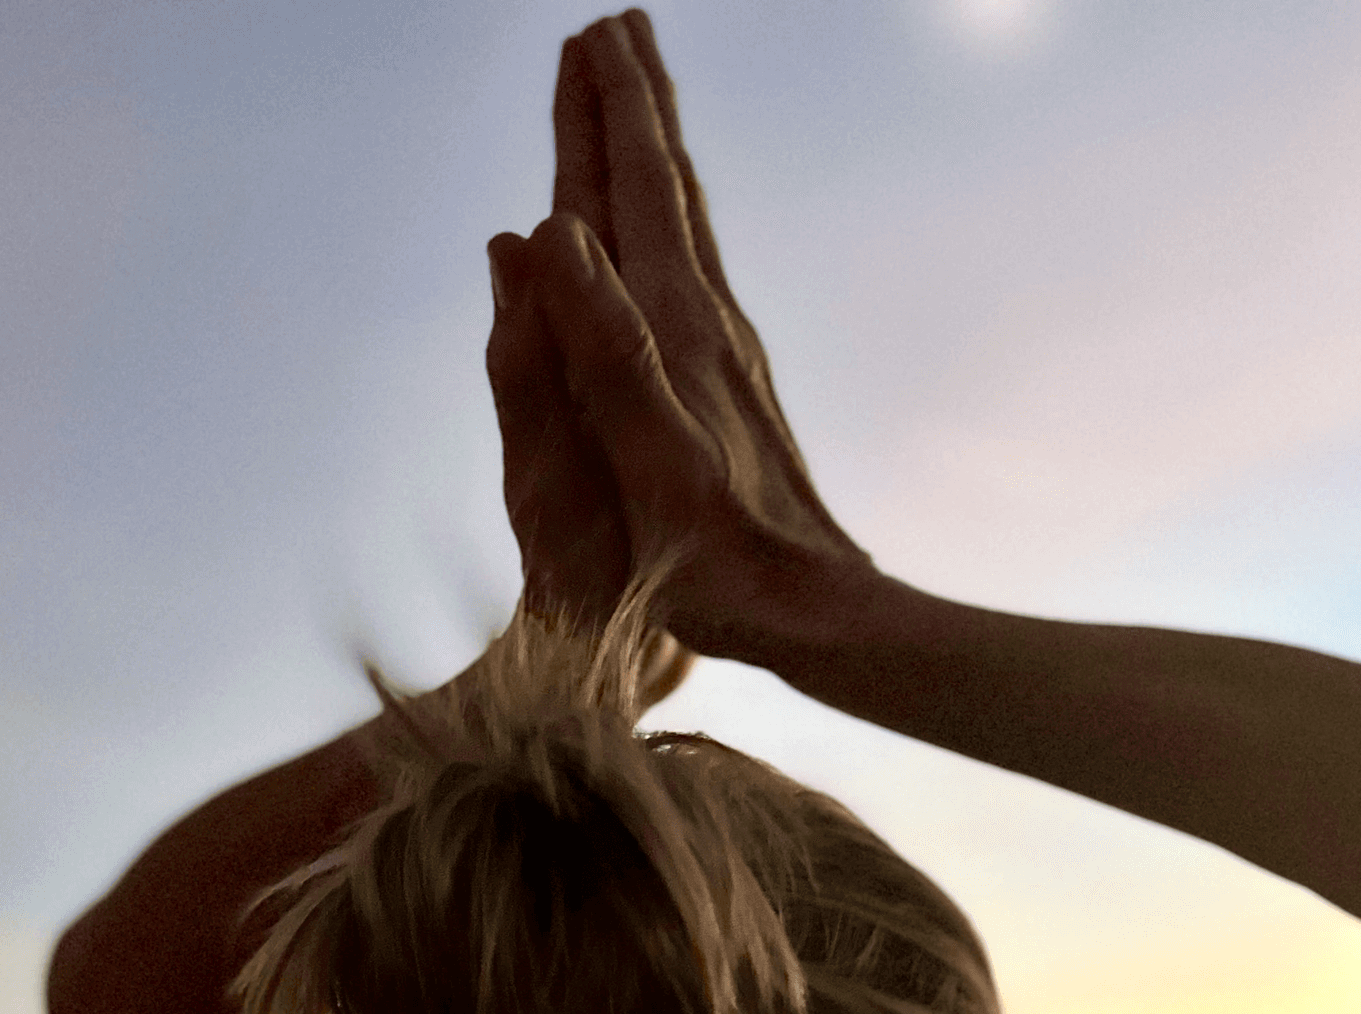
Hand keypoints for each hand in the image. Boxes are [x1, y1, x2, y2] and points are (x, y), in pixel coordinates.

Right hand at [487, 11, 874, 663]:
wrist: (806, 609)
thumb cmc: (717, 557)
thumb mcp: (646, 457)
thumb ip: (602, 347)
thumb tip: (553, 232)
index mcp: (676, 330)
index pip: (636, 194)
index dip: (608, 114)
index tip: (589, 34)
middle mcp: (708, 323)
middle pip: (667, 187)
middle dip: (634, 106)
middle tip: (613, 26)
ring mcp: (726, 353)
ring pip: (684, 224)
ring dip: (655, 155)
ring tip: (635, 99)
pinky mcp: (734, 388)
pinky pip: (693, 272)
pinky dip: (669, 224)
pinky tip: (667, 234)